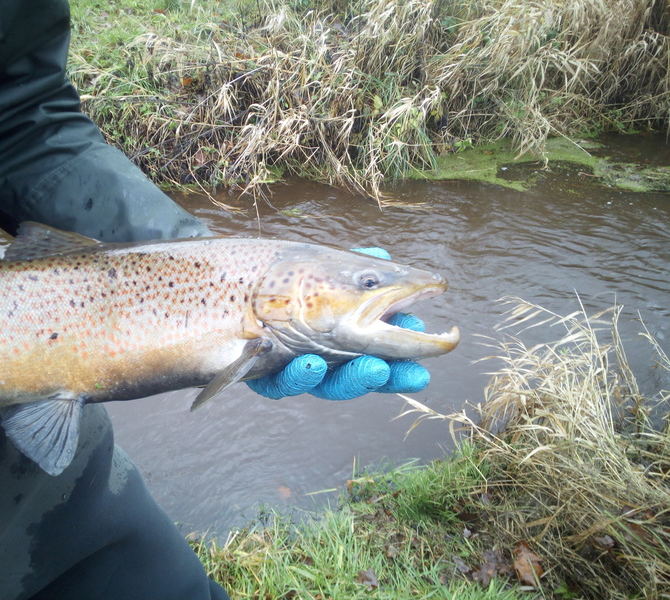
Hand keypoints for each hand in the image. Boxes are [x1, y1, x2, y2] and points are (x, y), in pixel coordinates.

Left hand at [247, 245, 429, 400]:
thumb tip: (381, 254)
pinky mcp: (263, 373)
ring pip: (326, 383)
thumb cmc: (285, 276)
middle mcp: (324, 355)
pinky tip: (309, 363)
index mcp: (346, 334)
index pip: (383, 349)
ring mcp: (295, 365)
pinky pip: (281, 383)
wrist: (228, 281)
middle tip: (413, 374)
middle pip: (360, 373)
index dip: (407, 354)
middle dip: (389, 376)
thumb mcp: (327, 268)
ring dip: (351, 378)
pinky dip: (298, 376)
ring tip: (371, 367)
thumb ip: (355, 266)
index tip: (441, 346)